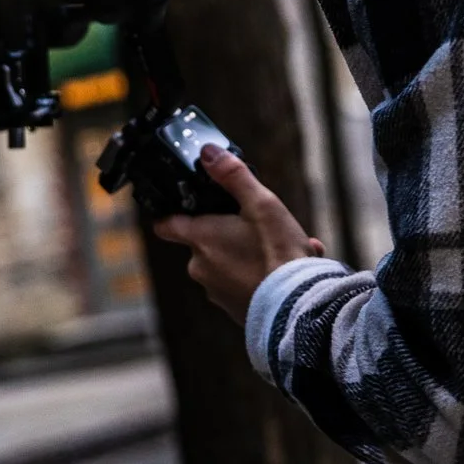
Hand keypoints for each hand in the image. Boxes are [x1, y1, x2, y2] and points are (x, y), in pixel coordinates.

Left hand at [148, 146, 324, 321]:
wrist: (297, 308)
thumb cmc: (278, 254)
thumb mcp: (261, 204)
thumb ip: (233, 176)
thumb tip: (208, 152)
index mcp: (201, 239)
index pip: (166, 225)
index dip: (173, 214)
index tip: (185, 208)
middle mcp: (201, 268)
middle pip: (205, 243)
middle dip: (229, 233)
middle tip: (259, 227)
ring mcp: (216, 292)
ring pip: (228, 264)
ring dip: (250, 255)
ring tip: (284, 249)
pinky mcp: (234, 310)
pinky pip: (242, 285)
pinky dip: (260, 276)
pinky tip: (288, 270)